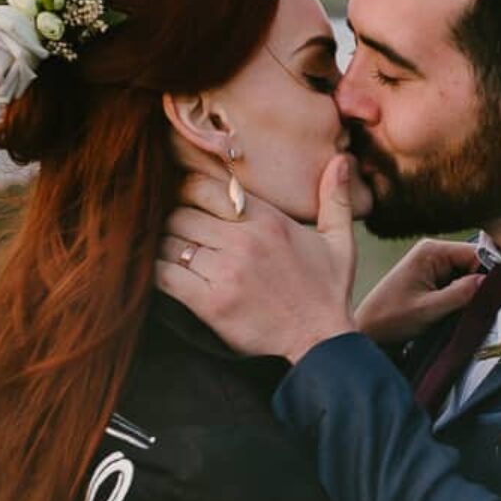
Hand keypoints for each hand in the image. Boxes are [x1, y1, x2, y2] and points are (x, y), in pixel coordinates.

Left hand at [156, 155, 358, 362]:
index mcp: (267, 220)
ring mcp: (226, 272)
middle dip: (176, 221)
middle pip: (180, 214)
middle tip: (180, 233)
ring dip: (167, 247)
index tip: (190, 203)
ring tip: (175, 254)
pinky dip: (158, 271)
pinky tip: (168, 274)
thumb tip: (342, 159)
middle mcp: (244, 241)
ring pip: (170, 242)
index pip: (205, 187)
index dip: (189, 191)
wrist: (320, 341)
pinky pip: (165, 275)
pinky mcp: (212, 303)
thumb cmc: (327, 291)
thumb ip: (335, 198)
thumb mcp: (339, 241)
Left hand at [356, 239, 483, 345]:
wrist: (369, 331)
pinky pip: (459, 284)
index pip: (476, 252)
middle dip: (478, 284)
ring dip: (470, 293)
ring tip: (459, 311)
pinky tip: (454, 310)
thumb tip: (488, 282)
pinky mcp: (434, 278)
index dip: (490, 272)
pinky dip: (462, 298)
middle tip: (474, 306)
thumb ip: (460, 294)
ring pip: (469, 276)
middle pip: (475, 263)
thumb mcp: (428, 309)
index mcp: (431, 250)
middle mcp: (434, 252)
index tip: (496, 293)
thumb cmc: (389, 318)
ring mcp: (434, 265)